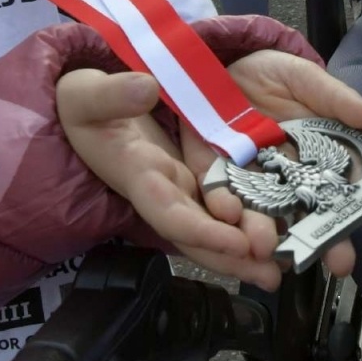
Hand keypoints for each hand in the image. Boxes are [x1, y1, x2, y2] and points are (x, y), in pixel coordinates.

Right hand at [57, 70, 279, 288]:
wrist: (79, 106)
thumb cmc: (80, 102)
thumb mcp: (85, 94)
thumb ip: (112, 94)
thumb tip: (145, 88)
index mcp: (137, 175)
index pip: (170, 214)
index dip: (203, 233)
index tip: (239, 243)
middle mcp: (161, 189)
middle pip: (198, 234)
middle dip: (233, 257)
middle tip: (275, 272)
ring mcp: (178, 184)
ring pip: (213, 225)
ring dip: (245, 248)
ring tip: (282, 263)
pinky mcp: (191, 174)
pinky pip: (219, 204)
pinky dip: (244, 219)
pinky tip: (274, 227)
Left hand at [180, 51, 361, 282]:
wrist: (222, 63)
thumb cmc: (275, 75)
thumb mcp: (308, 80)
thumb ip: (338, 99)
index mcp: (321, 158)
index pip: (352, 185)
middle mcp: (291, 178)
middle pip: (313, 213)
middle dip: (327, 239)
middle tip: (343, 262)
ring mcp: (254, 181)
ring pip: (267, 214)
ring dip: (271, 234)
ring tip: (276, 251)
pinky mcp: (217, 175)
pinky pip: (220, 195)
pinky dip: (224, 208)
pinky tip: (230, 218)